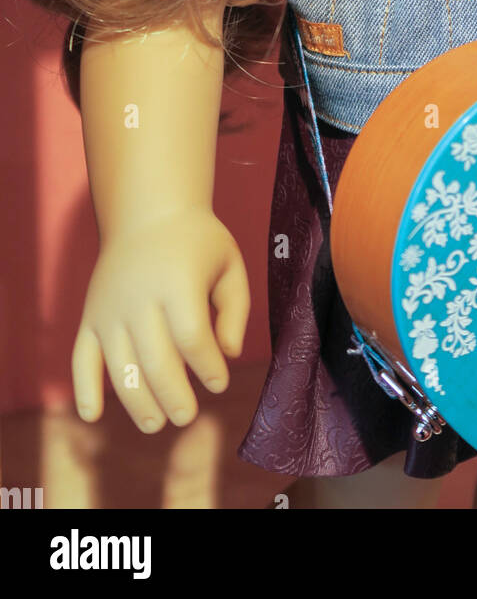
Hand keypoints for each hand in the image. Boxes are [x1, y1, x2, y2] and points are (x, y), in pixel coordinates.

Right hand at [72, 207, 249, 432]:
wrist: (147, 212)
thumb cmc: (197, 243)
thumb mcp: (228, 264)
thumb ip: (235, 310)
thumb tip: (230, 355)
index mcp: (177, 280)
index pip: (191, 336)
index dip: (207, 367)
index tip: (219, 382)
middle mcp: (138, 296)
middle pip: (155, 360)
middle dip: (174, 395)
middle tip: (188, 415)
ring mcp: (109, 309)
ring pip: (120, 366)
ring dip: (137, 402)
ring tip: (157, 423)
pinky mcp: (90, 317)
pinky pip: (81, 358)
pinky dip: (84, 388)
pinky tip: (93, 416)